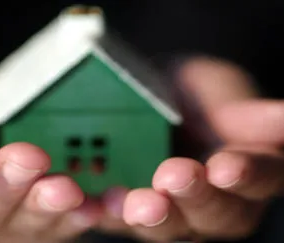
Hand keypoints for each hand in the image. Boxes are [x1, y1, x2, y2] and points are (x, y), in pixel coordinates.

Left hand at [97, 57, 283, 241]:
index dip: (249, 175)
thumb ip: (243, 110)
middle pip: (216, 215)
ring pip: (169, 227)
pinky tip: (97, 201)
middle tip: (174, 176)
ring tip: (136, 202)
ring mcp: (170, 211)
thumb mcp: (214, 90)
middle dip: (196, 198)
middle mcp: (213, 200)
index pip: (261, 178)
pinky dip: (106, 213)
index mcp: (247, 169)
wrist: (140, 93)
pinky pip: (116, 219)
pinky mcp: (126, 211)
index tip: (227, 165)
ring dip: (154, 216)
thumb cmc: (187, 93)